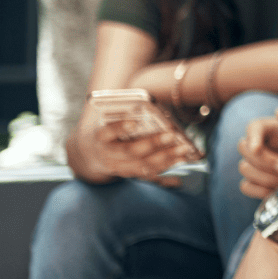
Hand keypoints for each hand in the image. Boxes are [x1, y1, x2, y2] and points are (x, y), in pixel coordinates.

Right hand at [70, 97, 194, 185]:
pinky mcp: (130, 174)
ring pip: (142, 165)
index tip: (134, 122)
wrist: (94, 154)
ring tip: (183, 148)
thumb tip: (151, 104)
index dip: (120, 128)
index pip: (108, 132)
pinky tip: (181, 159)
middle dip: (152, 143)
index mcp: (101, 136)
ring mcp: (118, 168)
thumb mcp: (111, 120)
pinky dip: (167, 166)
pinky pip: (149, 173)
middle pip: (130, 151)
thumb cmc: (111, 129)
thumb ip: (126, 114)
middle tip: (171, 134)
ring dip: (165, 157)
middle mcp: (108, 155)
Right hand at [237, 107, 277, 198]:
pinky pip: (246, 186)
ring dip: (265, 177)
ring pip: (244, 167)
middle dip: (264, 161)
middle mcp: (267, 145)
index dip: (252, 137)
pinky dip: (259, 190)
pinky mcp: (263, 182)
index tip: (257, 149)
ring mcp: (263, 164)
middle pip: (244, 148)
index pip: (254, 127)